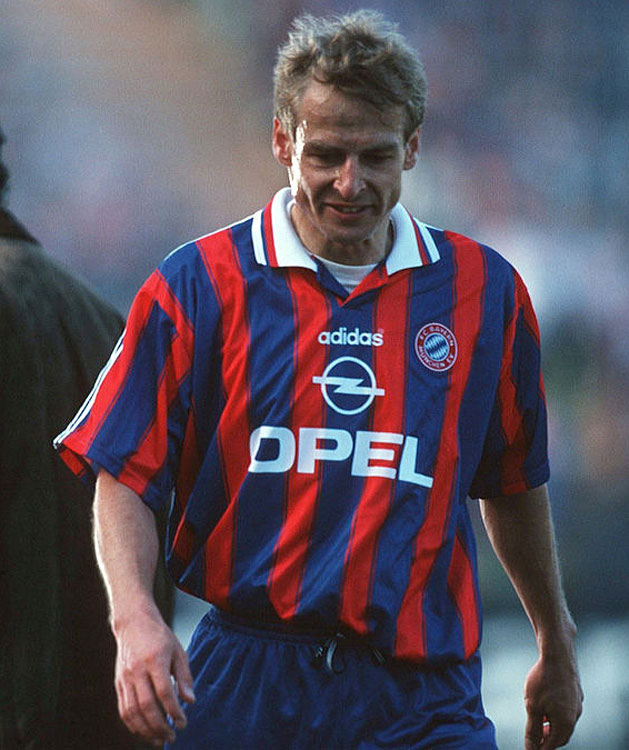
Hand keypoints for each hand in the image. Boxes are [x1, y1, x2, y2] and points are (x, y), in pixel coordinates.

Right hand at [113, 607, 195, 745]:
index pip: (164, 692)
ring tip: (159, 740)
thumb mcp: (178, 651)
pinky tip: (144, 731)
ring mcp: (125, 677)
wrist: (133, 623)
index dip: (174, 711)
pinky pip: (123, 709)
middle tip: (172, 737)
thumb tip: (190, 701)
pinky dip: (133, 724)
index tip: (183, 723)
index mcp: (155, 660)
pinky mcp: (118, 683)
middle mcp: (137, 670)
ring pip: (132, 711)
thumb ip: (184, 676)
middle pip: (146, 706)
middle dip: (160, 726)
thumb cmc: (159, 636)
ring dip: (145, 730)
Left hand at [523, 647, 582, 748]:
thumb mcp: (532, 707)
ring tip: (539, 718)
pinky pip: (566, 708)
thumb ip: (532, 730)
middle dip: (548, 738)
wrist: (557, 654)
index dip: (541, 747)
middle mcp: (575, 715)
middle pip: (561, 735)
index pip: (553, 744)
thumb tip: (531, 748)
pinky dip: (556, 711)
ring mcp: (577, 703)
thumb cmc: (543, 680)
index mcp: (565, 723)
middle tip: (535, 737)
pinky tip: (546, 701)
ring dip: (551, 724)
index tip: (531, 746)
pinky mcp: (576, 693)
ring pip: (564, 721)